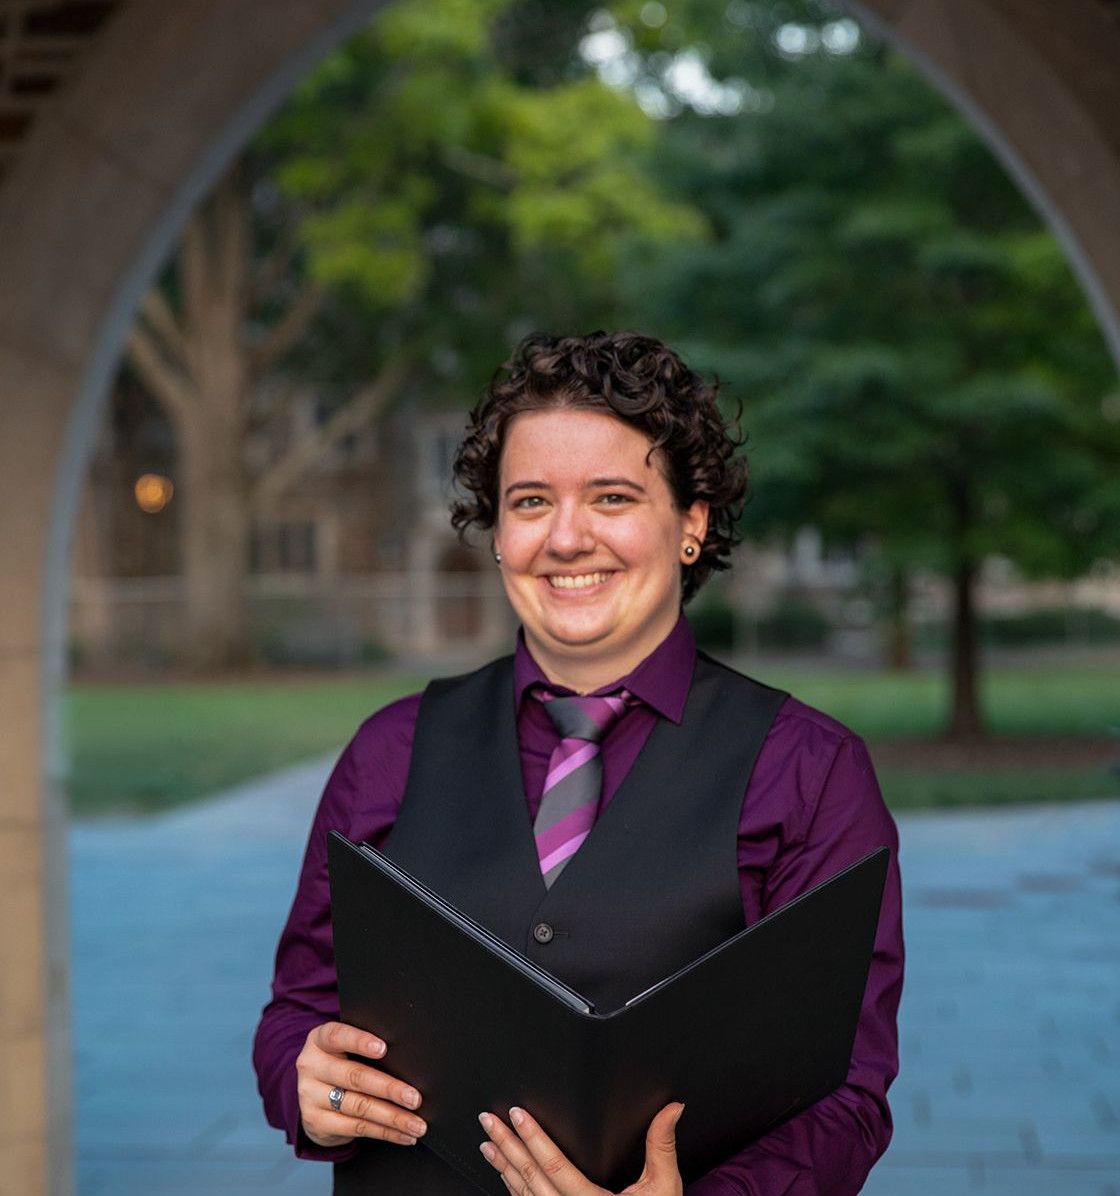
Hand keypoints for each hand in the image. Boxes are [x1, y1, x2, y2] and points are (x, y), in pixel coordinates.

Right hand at [295, 1020, 426, 1147]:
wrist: (312, 1094)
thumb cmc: (342, 1062)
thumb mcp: (344, 1048)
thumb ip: (366, 1048)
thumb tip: (408, 1060)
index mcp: (319, 1040)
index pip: (337, 1035)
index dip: (360, 1041)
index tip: (384, 1048)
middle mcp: (311, 1066)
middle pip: (354, 1077)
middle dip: (389, 1089)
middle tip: (415, 1098)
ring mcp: (310, 1097)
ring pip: (359, 1107)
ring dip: (393, 1118)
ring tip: (417, 1124)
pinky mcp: (316, 1123)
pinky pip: (356, 1128)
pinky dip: (385, 1132)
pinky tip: (403, 1135)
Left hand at [478, 1101, 684, 1195]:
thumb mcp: (663, 1187)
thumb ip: (662, 1147)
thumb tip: (672, 1109)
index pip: (554, 1167)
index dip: (534, 1139)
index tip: (518, 1115)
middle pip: (530, 1178)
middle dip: (507, 1146)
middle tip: (488, 1121)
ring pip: (522, 1195)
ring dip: (503, 1167)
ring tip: (487, 1144)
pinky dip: (513, 1189)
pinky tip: (505, 1175)